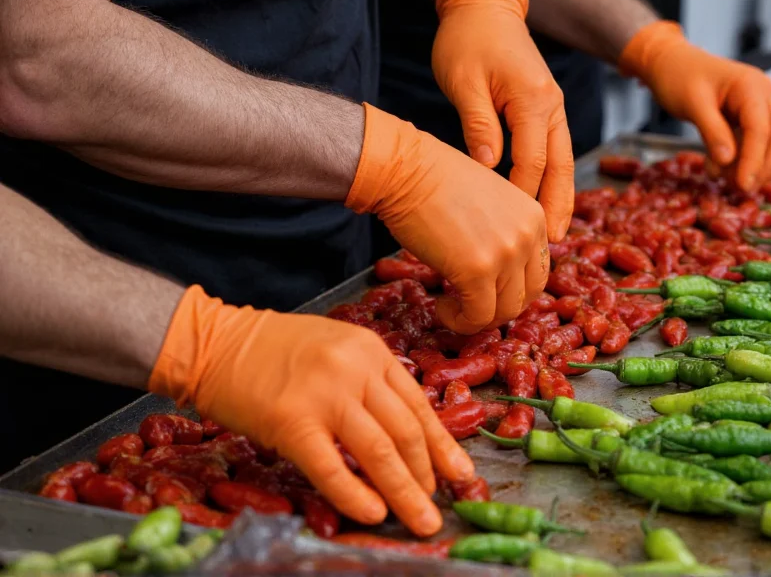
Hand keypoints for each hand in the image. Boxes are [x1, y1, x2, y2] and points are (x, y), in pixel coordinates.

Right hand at [149, 286, 474, 536]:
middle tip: (437, 508)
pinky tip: (373, 513)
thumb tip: (404, 437)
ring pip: (380, 452)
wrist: (218, 342)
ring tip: (420, 520)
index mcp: (372, 351)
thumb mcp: (338, 350)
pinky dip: (356, 495)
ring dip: (404, 492)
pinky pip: (332, 468)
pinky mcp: (292, 422)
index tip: (460, 474)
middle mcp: (356, 370)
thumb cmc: (277, 350)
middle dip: (428, 476)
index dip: (442, 446)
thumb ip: (371, 383)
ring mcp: (325, 395)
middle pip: (405, 432)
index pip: (419, 406)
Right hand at [347, 103, 549, 333]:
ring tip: (452, 306)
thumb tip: (501, 275)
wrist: (406, 170)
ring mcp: (505, 254)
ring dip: (477, 318)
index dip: (512, 290)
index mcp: (535, 217)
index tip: (487, 292)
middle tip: (471, 306)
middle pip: (527, 296)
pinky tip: (442, 306)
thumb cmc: (436, 183)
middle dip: (499, 309)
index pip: (538, 272)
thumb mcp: (491, 203)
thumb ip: (506, 233)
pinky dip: (460, 321)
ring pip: (504, 312)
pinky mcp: (477, 270)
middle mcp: (527, 235)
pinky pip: (477, 316)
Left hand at [430, 0, 573, 241]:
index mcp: (533, 99)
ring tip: (557, 233)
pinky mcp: (546, 109)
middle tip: (552, 243)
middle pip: (560, 167)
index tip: (510, 227)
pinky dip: (554, 179)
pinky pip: (555, 151)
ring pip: (564, 161)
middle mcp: (552, 105)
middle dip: (556, 207)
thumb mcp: (464, 82)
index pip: (532, 161)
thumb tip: (488, 167)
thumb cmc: (467, 41)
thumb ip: (478, 124)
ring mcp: (554, 107)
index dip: (521, 196)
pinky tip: (546, 202)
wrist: (483, 9)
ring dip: (561, 197)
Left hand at [619, 21, 770, 192]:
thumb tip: (728, 162)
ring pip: (768, 142)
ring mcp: (758, 105)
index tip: (743, 186)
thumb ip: (712, 132)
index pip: (761, 129)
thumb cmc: (678, 77)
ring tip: (727, 183)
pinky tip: (721, 172)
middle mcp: (762, 94)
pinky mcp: (747, 116)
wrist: (669, 62)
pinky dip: (741, 159)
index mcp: (752, 86)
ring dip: (752, 166)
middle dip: (760, 167)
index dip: (754, 160)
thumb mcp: (692, 104)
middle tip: (741, 192)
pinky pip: (752, 142)